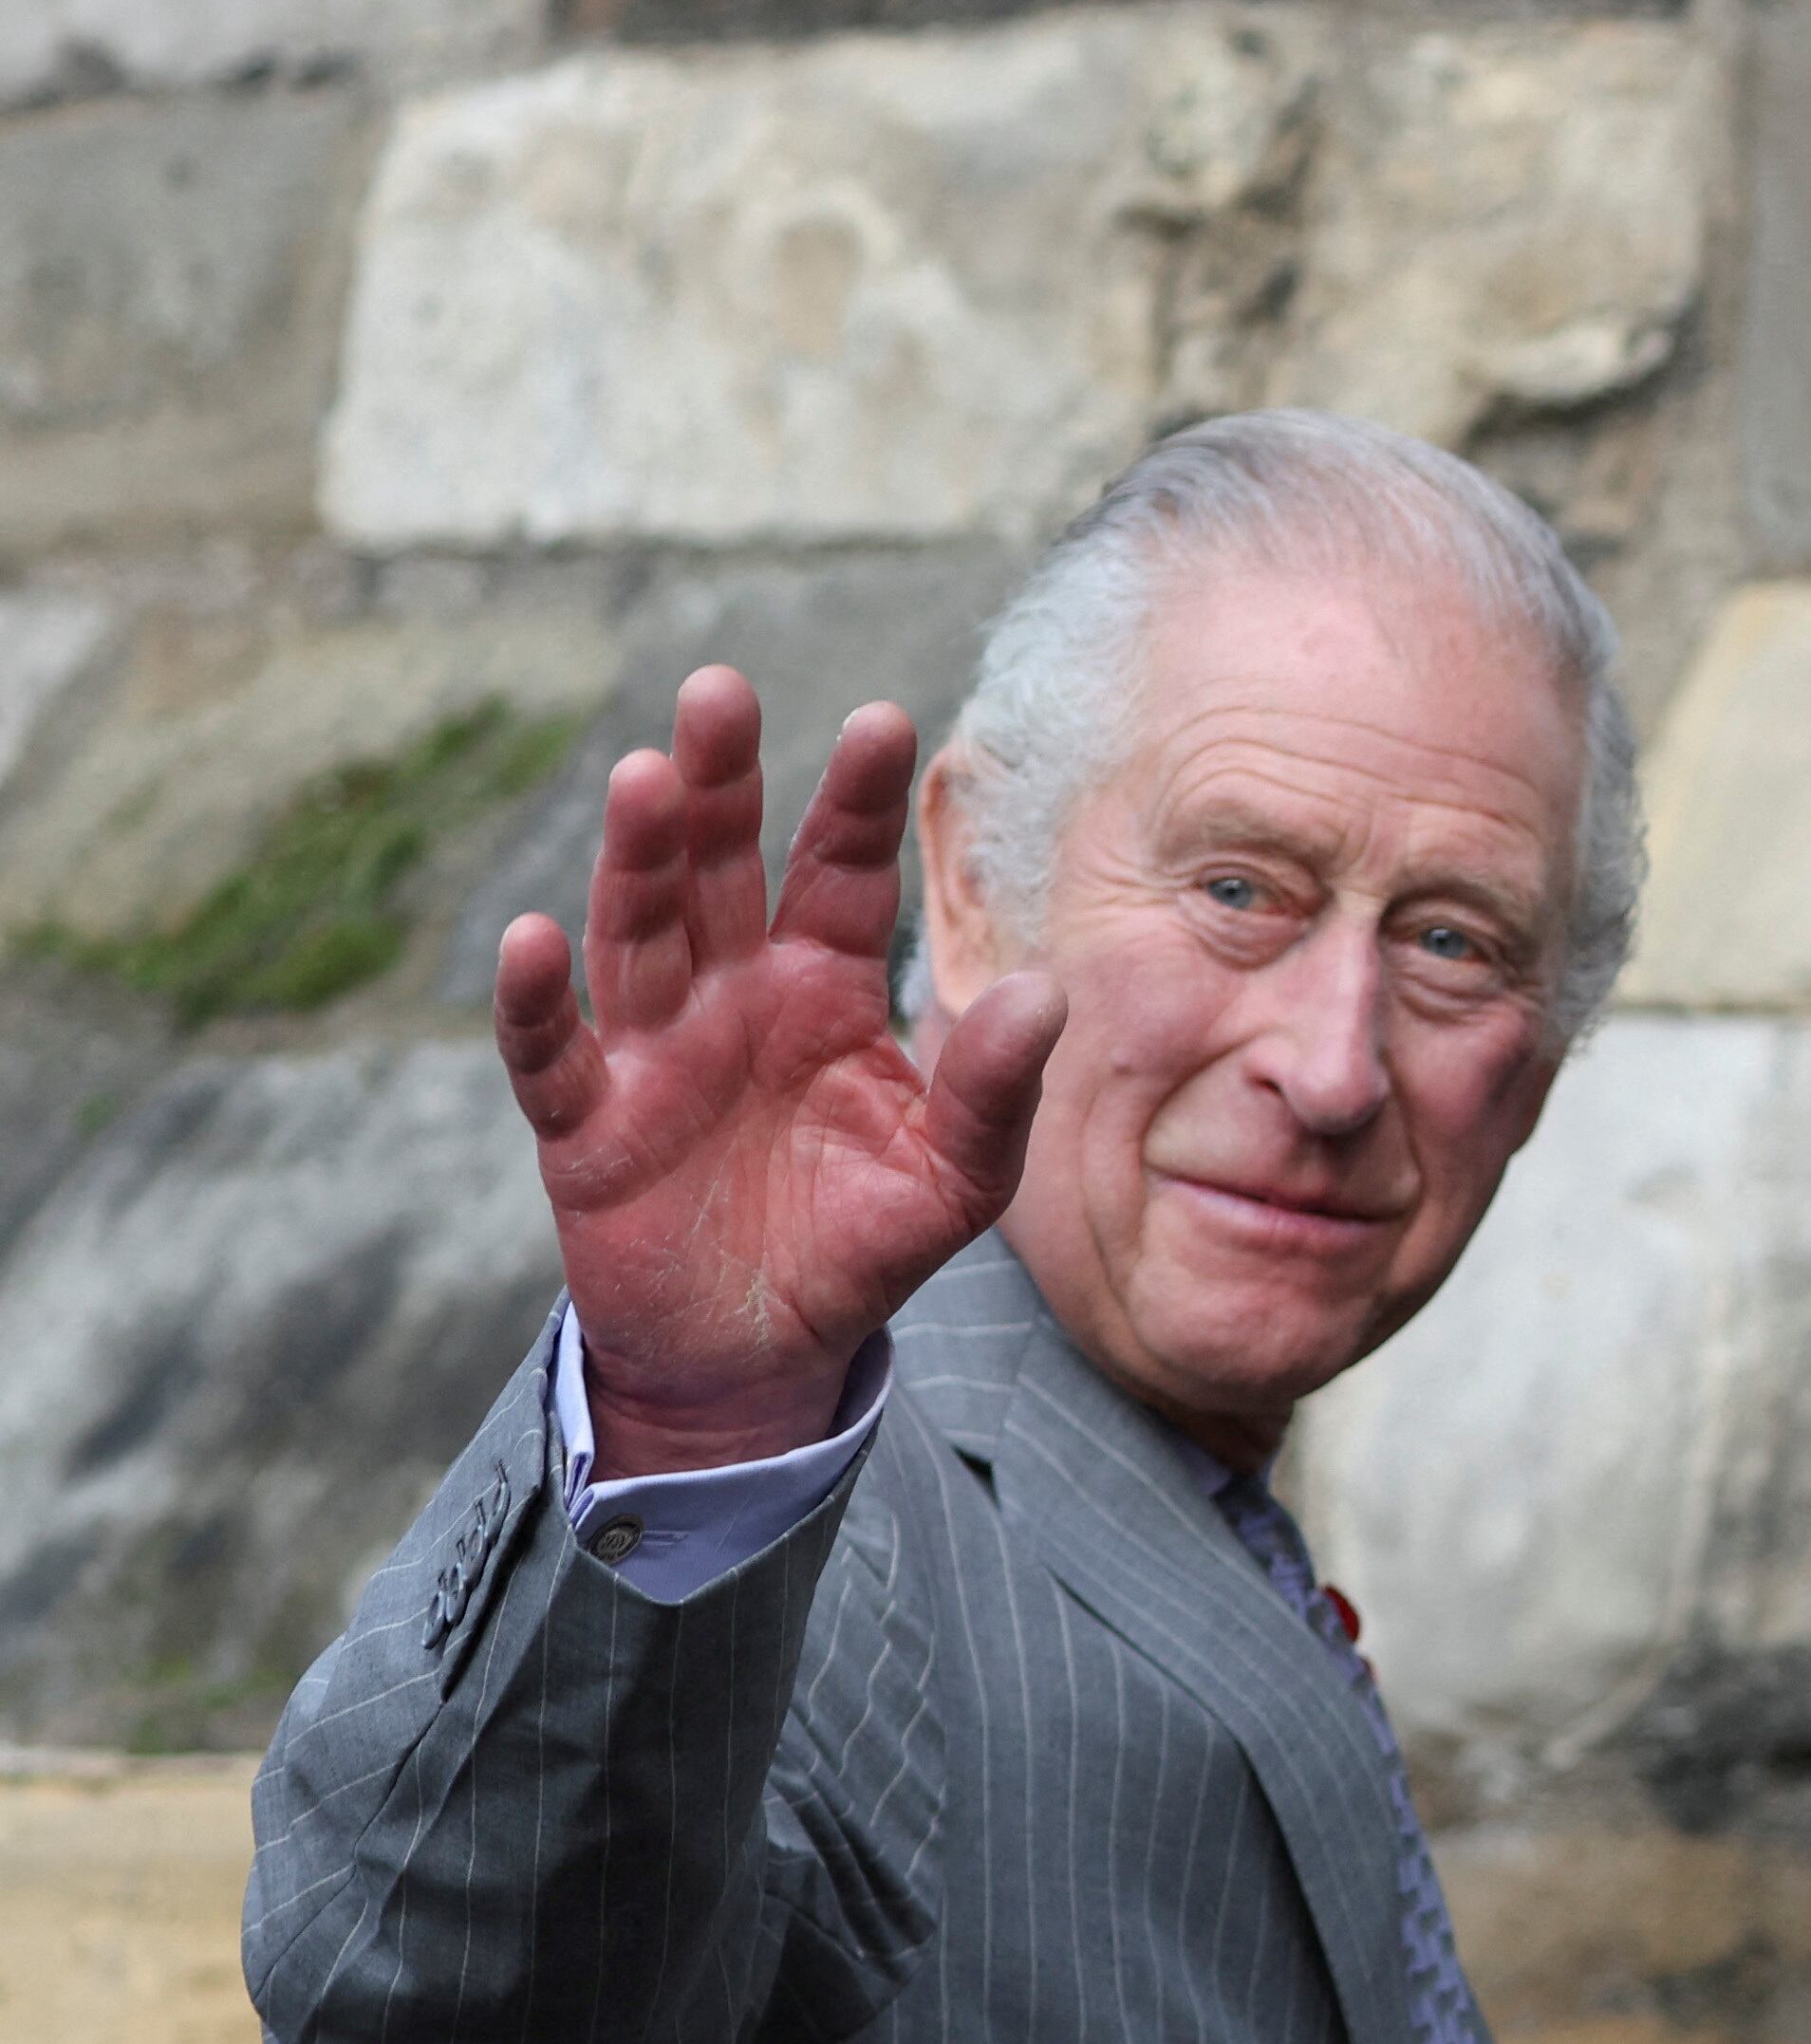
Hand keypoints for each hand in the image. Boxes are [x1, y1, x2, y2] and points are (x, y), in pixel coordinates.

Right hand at [494, 669, 1067, 1476]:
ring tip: (648, 777)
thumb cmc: (862, 1243)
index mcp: (825, 985)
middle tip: (720, 691)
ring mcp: (652, 1048)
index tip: (880, 719)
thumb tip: (1047, 992)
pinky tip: (530, 940)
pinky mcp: (586, 1123)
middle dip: (719, 782)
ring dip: (636, 857)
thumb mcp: (958, 1178)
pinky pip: (552, 1052)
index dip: (853, 800)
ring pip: (636, 930)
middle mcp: (732, 992)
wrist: (763, 1351)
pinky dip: (533, 1001)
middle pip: (719, 866)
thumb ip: (995, 1089)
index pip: (840, 871)